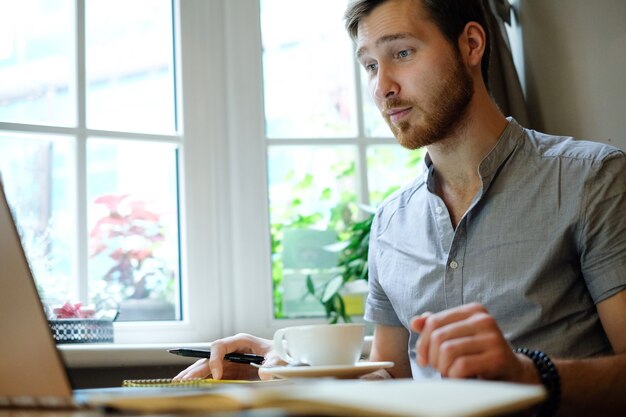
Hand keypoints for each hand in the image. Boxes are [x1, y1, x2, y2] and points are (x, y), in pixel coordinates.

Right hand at [173, 333, 282, 380]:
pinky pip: (211, 374)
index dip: (215, 360)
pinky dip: (200, 380)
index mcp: (241, 341)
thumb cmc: (280, 353)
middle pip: (209, 357)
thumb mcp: (278, 358)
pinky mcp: (229, 370)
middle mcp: (231, 350)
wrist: (284, 357)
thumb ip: (272, 364)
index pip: (220, 346)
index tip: (217, 375)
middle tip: (183, 380)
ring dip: (193, 374)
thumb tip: (264, 374)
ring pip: (206, 366)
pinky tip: (189, 386)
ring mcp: (229, 360)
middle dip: (195, 368)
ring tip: (178, 383)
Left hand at [410, 303, 535, 382]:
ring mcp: (493, 337)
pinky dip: (453, 376)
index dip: (422, 342)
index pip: (434, 321)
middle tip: (437, 368)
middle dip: (432, 357)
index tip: (423, 358)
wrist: (512, 372)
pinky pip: (460, 366)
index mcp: (473, 310)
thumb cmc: (478, 354)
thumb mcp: (458, 337)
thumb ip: (436, 327)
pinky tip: (459, 378)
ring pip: (447, 351)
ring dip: (442, 368)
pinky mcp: (497, 357)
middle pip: (438, 337)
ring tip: (449, 372)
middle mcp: (484, 319)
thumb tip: (414, 322)